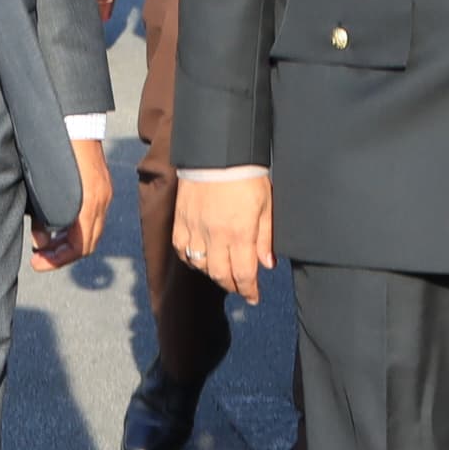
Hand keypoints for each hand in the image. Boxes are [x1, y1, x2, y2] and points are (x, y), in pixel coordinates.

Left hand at [34, 138, 111, 268]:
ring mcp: (104, 192)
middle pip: (88, 243)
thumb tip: (42, 239)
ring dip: (70, 242)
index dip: (58, 260)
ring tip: (46, 243)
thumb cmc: (53, 147)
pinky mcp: (101, 184)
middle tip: (39, 258)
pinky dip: (77, 226)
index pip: (80, 246)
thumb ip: (41, 214)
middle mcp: (101, 200)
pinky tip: (58, 223)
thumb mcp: (41, 184)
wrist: (74, 117)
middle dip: (62, 255)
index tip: (37, 262)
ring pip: (92, 230)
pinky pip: (93, 215)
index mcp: (88, 203)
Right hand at [170, 172, 273, 303]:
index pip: (244, 274)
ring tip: (224, 271)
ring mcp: (195, 228)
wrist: (218, 152)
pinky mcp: (181, 220)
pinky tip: (201, 258)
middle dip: (232, 286)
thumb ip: (265, 237)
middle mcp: (216, 235)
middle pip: (221, 275)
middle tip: (240, 287)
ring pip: (201, 265)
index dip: (249, 290)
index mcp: (240, 232)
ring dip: (213, 274)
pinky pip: (183, 250)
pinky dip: (192, 259)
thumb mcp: (265, 206)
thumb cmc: (246, 176)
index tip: (253, 297)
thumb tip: (266, 264)